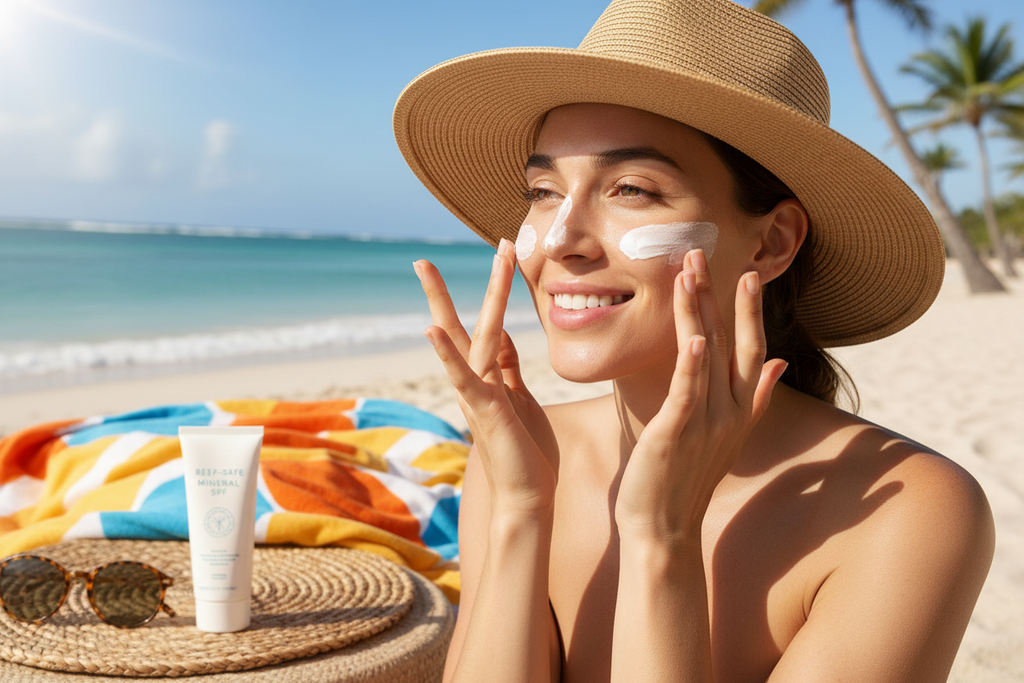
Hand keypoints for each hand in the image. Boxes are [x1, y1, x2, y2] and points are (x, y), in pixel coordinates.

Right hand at [414, 239, 558, 514]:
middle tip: (420, 260)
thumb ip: (508, 368)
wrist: (527, 498)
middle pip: (458, 327)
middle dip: (441, 293)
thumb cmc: (526, 453)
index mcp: (486, 378)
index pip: (481, 327)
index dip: (489, 293)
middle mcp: (474, 382)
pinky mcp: (483, 409)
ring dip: (446, 303)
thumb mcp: (520, 399)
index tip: (498, 256)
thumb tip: (502, 334)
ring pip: (465, 339)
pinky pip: (463, 377)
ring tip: (426, 270)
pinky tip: (431, 329)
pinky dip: (447, 354)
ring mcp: (476, 394)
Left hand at [614, 249, 787, 539]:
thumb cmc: (686, 479)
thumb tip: (779, 363)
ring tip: (688, 274)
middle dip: (715, 296)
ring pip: (705, 356)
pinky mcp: (677, 435)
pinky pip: (688, 394)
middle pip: (726, 342)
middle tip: (700, 253)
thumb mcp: (726, 434)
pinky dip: (693, 366)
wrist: (664, 529)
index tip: (748, 274)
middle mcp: (728, 412)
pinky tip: (694, 339)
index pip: (750, 349)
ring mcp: (705, 423)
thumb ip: (754, 396)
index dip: (749, 311)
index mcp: (738, 409)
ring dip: (698, 313)